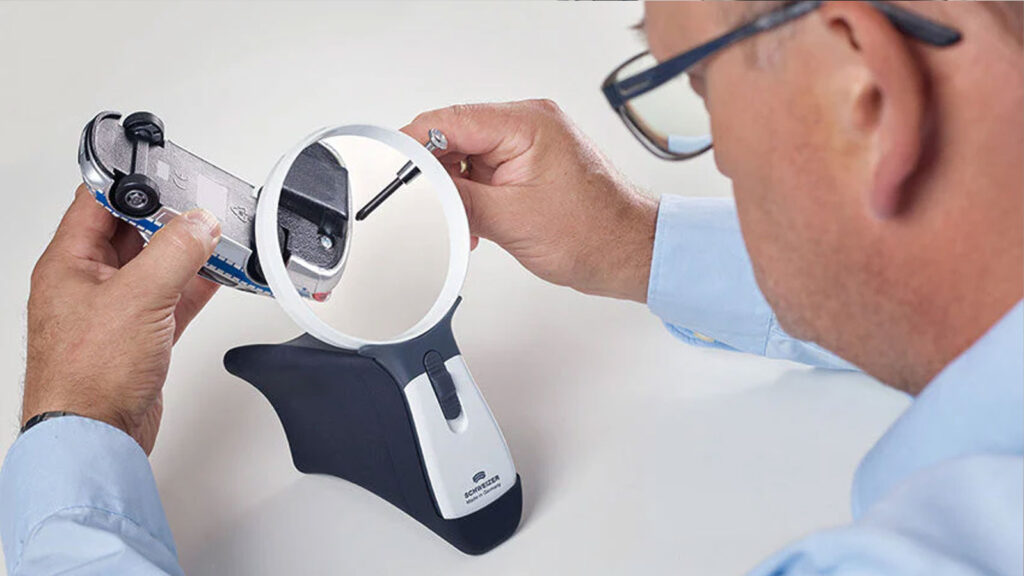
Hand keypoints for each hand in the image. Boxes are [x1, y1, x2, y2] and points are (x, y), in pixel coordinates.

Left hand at [23, 185, 220, 453]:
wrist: (94, 437)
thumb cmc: (86, 377)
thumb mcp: (137, 297)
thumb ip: (174, 253)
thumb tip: (200, 223)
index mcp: (69, 263)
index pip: (98, 203)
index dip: (131, 183)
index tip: (167, 172)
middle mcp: (89, 283)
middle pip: (132, 232)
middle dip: (170, 218)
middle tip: (203, 206)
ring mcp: (116, 311)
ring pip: (157, 265)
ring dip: (188, 252)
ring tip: (219, 237)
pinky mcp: (140, 336)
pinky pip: (173, 298)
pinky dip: (197, 285)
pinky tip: (220, 275)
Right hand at [402, 100, 657, 301]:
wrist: (630, 253)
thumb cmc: (595, 234)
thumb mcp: (510, 220)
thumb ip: (456, 199)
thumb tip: (419, 191)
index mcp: (527, 123)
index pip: (448, 120)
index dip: (414, 146)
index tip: (393, 171)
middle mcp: (530, 124)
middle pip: (455, 136)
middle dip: (437, 175)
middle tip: (430, 208)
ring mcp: (531, 142)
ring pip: (468, 156)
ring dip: (456, 190)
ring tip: (464, 223)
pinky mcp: (532, 162)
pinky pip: (486, 170)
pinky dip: (474, 195)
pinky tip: (476, 221)